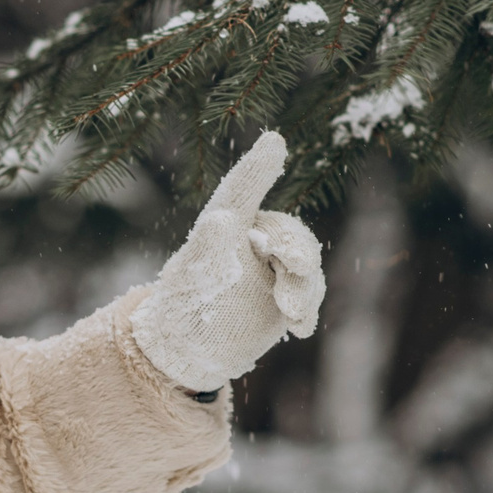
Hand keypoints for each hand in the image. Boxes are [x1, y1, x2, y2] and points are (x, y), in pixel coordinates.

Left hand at [130, 132, 325, 393]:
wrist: (192, 352)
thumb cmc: (182, 308)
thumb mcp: (193, 280)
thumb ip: (208, 248)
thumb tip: (220, 217)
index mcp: (223, 225)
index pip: (241, 192)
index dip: (257, 168)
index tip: (273, 141)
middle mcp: (251, 239)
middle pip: (287, 232)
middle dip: (296, 250)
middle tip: (295, 268)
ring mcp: (272, 266)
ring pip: (304, 263)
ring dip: (303, 286)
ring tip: (290, 312)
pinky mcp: (287, 293)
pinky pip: (310, 293)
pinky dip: (308, 308)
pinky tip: (300, 328)